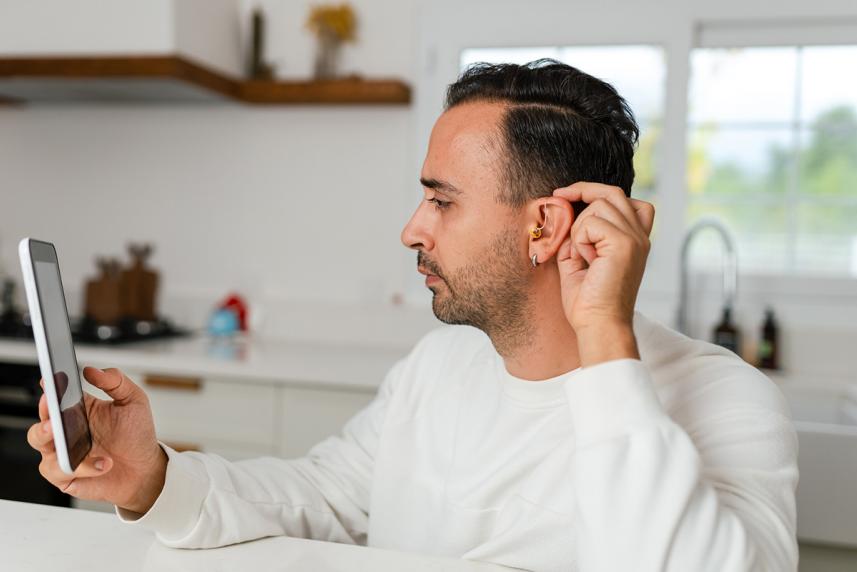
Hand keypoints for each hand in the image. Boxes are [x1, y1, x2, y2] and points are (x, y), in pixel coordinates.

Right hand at [26, 367, 167, 513]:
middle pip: (42, 421)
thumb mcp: (133, 401)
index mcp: (79, 410)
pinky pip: (60, 471)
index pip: (58, 396)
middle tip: (54, 415)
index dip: (51, 389)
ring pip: (41, 446)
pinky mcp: (66, 476)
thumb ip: (115, 381)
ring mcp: (63, 454)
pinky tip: (102, 463)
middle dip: (44, 416)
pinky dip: (82, 467)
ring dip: (54, 442)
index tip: (50, 382)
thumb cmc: (137, 435)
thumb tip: (92, 370)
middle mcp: (67, 431)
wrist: (145, 469)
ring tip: (71, 441)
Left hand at [552, 183, 654, 364]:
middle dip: (582, 190)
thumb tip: (561, 212)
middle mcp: (639, 236)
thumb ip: (575, 236)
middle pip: (613, 192)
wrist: (598, 325)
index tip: (568, 196)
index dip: (597, 192)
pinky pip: (591, 223)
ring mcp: (635, 238)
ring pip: (599, 206)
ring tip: (582, 256)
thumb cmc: (588, 301)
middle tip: (557, 196)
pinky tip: (586, 261)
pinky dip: (579, 240)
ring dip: (579, 229)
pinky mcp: (625, 244)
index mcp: (634, 240)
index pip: (627, 201)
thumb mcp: (578, 260)